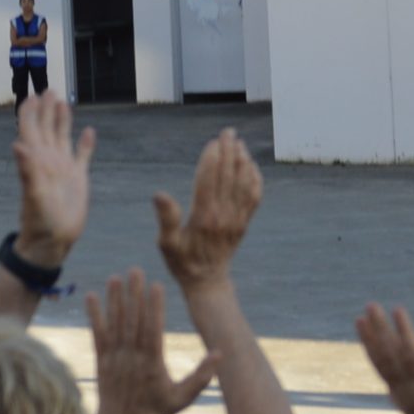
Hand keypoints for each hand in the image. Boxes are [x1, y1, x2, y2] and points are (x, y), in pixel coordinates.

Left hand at [10, 92, 95, 267]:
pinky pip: (83, 155)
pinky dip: (85, 143)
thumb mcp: (33, 195)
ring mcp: (63, 167)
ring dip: (62, 119)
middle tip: (48, 89)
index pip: (30, 129)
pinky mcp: (78, 178)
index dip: (30, 112)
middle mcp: (48, 159)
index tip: (32, 95)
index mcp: (36, 160)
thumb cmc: (39, 220)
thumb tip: (17, 144)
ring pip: (62, 136)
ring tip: (63, 101)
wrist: (53, 240)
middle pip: (46, 128)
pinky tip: (89, 132)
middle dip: (46, 108)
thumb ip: (26, 170)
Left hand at [87, 269, 219, 413]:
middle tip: (136, 270)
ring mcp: (114, 358)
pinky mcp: (102, 360)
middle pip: (133, 320)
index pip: (153, 329)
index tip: (155, 285)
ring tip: (116, 277)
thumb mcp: (185, 398)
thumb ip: (202, 375)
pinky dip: (95, 315)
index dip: (153, 306)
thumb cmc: (158, 412)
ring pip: (115, 323)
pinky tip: (91, 297)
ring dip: (115, 299)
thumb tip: (220, 353)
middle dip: (134, 294)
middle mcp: (131, 358)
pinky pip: (97, 334)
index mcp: (152, 364)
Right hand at [154, 129, 261, 289]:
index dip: (212, 159)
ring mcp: (237, 219)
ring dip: (243, 162)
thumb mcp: (166, 244)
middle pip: (228, 177)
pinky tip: (251, 167)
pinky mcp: (244, 224)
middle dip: (229, 152)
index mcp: (203, 217)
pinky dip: (255, 180)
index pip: (209, 180)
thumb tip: (159, 194)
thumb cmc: (182, 262)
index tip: (213, 141)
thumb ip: (166, 218)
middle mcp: (223, 216)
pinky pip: (254, 198)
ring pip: (244, 184)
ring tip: (240, 144)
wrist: (207, 282)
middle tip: (229, 132)